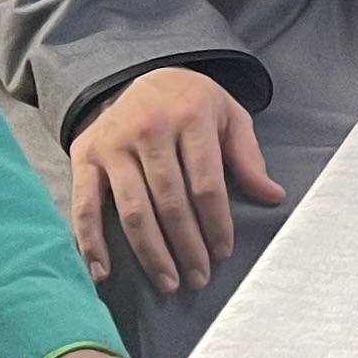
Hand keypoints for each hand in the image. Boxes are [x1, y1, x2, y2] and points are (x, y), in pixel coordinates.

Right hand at [65, 66, 281, 291]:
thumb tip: (273, 196)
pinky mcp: (84, 156)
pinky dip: (91, 242)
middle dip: (187, 246)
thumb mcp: (228, 115)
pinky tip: (104, 273)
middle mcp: (149, 129)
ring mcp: (113, 144)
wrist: (142, 75)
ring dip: (151, 253)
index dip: (216, 223)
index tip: (223, 252)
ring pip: (133, 209)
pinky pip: (84, 205)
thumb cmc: (192, 102)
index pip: (206, 183)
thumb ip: (248, 156)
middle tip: (198, 278)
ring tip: (168, 282)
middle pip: (170, 202)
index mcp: (191, 116)